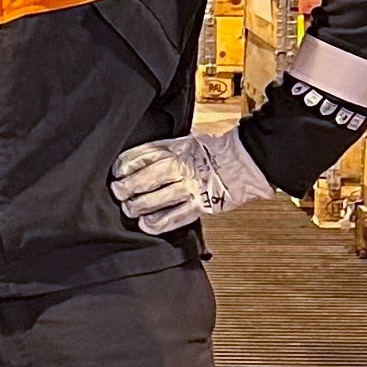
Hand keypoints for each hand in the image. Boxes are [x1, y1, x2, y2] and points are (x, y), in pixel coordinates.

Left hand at [110, 130, 274, 236]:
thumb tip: (139, 163)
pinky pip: (175, 217)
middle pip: (145, 178)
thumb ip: (165, 150)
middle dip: (126, 187)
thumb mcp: (188, 141)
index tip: (117, 172)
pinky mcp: (202, 204)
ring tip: (130, 209)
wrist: (249, 158)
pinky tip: (146, 224)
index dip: (124, 165)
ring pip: (157, 199)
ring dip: (138, 207)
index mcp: (176, 147)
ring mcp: (191, 186)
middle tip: (119, 192)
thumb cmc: (218, 150)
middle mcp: (182, 166)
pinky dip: (158, 223)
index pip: (142, 155)